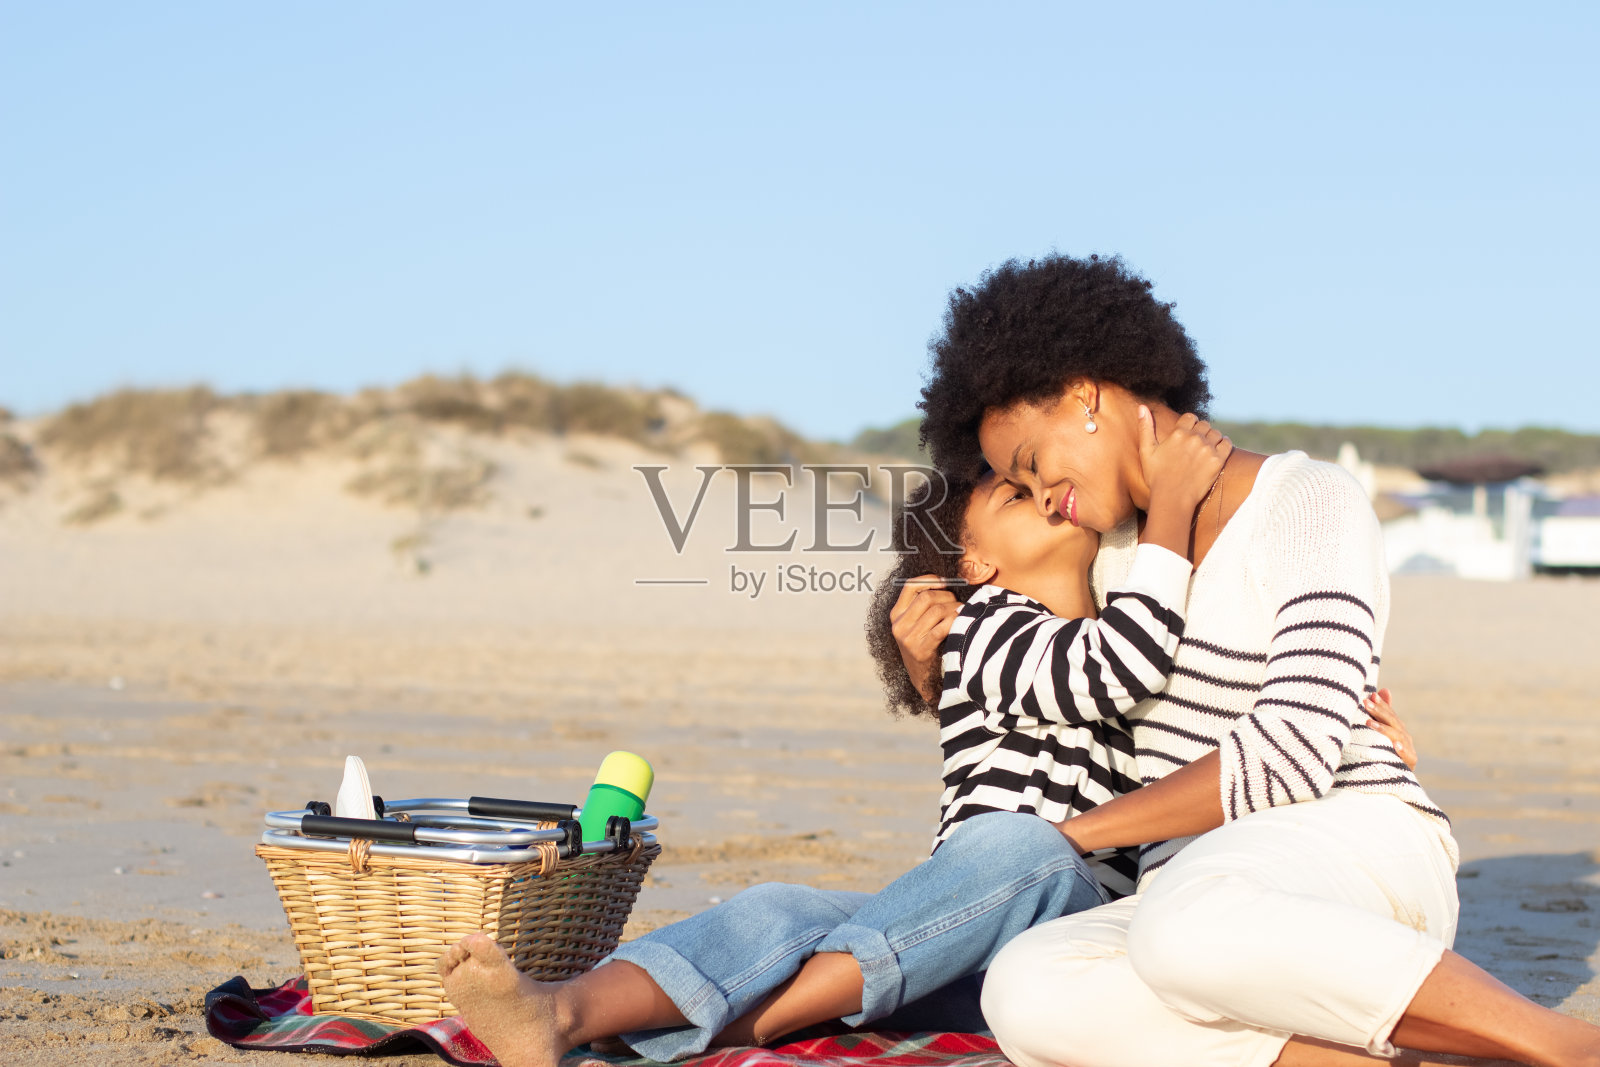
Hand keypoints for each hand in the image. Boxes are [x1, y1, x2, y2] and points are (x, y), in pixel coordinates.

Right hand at [890, 576, 959, 703]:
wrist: (925, 679)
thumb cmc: (926, 646)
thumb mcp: (915, 625)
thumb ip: (922, 606)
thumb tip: (946, 582)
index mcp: (896, 615)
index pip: (909, 586)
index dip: (930, 579)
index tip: (946, 582)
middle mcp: (899, 625)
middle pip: (927, 597)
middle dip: (947, 596)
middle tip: (958, 603)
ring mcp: (909, 638)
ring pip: (937, 610)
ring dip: (955, 608)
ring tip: (962, 613)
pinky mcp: (921, 649)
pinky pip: (943, 627)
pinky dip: (956, 621)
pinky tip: (962, 621)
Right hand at [1138, 407, 1232, 512]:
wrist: (1172, 498)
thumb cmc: (1156, 476)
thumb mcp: (1146, 451)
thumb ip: (1145, 427)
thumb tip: (1142, 406)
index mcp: (1178, 433)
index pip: (1190, 417)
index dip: (1189, 424)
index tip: (1188, 432)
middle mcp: (1194, 438)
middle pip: (1204, 424)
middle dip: (1201, 431)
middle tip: (1196, 443)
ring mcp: (1208, 449)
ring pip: (1216, 433)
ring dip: (1212, 437)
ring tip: (1206, 448)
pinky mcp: (1218, 460)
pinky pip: (1227, 443)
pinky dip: (1224, 444)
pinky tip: (1217, 450)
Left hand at [1364, 688, 1417, 770]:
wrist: (1394, 779)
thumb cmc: (1386, 752)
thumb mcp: (1382, 732)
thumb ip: (1383, 712)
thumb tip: (1384, 689)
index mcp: (1397, 729)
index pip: (1389, 714)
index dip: (1380, 704)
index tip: (1370, 695)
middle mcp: (1404, 737)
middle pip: (1392, 722)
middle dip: (1379, 712)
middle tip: (1366, 703)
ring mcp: (1408, 749)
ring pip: (1396, 736)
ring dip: (1383, 729)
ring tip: (1370, 722)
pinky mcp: (1410, 762)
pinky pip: (1406, 756)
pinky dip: (1401, 750)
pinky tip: (1396, 746)